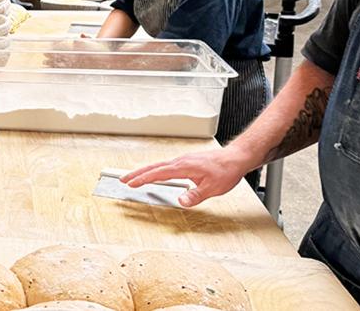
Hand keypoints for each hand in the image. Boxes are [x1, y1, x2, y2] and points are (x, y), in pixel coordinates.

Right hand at [120, 147, 252, 206]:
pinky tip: (157, 175)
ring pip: (159, 165)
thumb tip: (180, 201)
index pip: (158, 173)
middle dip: (137, 173)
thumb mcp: (212, 188)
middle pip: (153, 167)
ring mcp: (183, 160)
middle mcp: (180, 161)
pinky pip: (166, 165)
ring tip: (135, 177)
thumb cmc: (226, 171)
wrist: (236, 158)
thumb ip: (195, 196)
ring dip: (145, 171)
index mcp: (183, 167)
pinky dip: (156, 170)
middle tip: (123, 179)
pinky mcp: (187, 161)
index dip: (143, 179)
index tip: (130, 183)